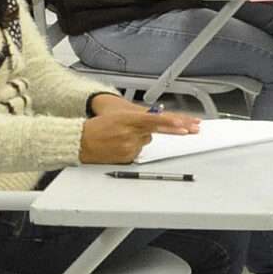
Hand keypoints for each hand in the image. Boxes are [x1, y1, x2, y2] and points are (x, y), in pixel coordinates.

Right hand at [78, 102, 198, 164]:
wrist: (80, 141)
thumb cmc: (96, 127)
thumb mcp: (118, 116)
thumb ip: (138, 119)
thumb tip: (153, 125)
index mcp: (127, 119)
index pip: (153, 121)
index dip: (170, 124)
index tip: (184, 126)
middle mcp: (129, 133)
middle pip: (154, 132)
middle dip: (170, 130)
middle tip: (192, 130)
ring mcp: (128, 147)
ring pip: (145, 142)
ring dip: (139, 139)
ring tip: (121, 137)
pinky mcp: (126, 157)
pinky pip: (137, 152)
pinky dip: (131, 149)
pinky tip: (119, 145)